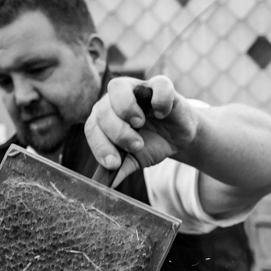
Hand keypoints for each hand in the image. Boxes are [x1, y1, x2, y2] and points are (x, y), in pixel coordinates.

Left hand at [84, 75, 200, 186]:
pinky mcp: (161, 86)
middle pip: (102, 108)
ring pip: (118, 88)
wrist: (178, 139)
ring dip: (126, 110)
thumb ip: (120, 168)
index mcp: (105, 116)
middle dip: (117, 132)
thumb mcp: (134, 159)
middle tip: (136, 145)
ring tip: (141, 125)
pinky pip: (157, 86)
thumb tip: (105, 184)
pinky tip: (162, 114)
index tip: (114, 163)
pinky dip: (159, 102)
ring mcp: (137, 88)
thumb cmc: (152, 144)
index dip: (100, 146)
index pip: (92, 127)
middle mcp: (115, 99)